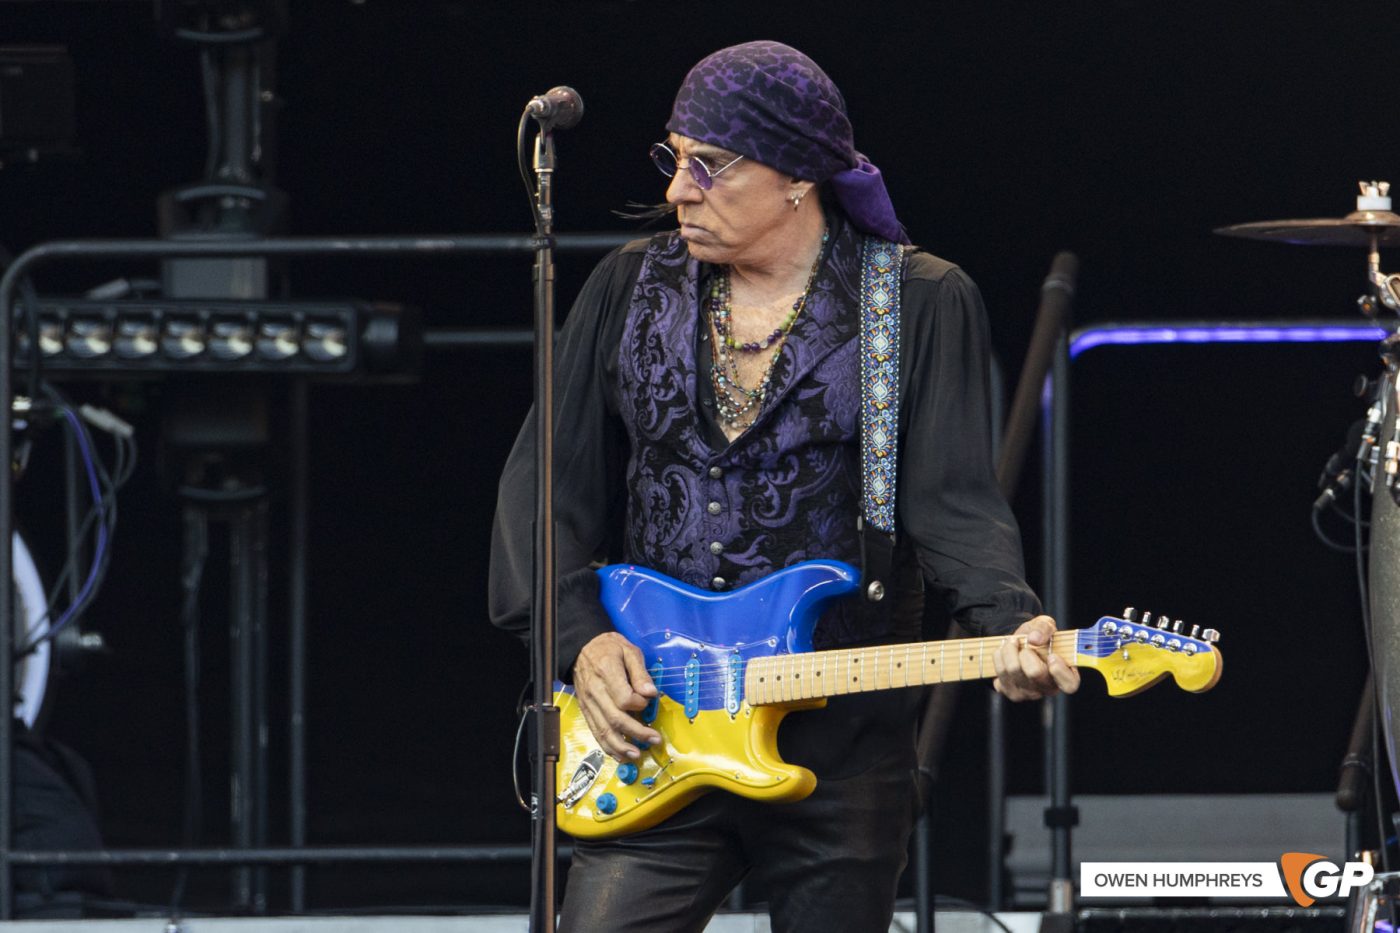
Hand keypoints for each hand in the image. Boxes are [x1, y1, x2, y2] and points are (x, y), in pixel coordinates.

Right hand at [572, 631, 661, 760]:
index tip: (647, 701)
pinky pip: (596, 732)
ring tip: (638, 755)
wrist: (582, 648)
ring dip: (622, 746)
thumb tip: (651, 693)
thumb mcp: (629, 650)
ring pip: (604, 731)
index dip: (639, 704)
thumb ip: (640, 673)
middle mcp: (595, 691)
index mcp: (607, 672)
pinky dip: (608, 746)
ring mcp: (589, 703)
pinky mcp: (586, 711)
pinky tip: (620, 755)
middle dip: (637, 733)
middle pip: (616, 719)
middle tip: (654, 739)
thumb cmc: (609, 648)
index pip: (624, 698)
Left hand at [992, 615, 1079, 700]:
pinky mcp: (1009, 691)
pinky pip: (999, 672)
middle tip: (1025, 643)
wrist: (1019, 643)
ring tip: (1012, 642)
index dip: (1060, 671)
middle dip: (1026, 651)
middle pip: (1035, 672)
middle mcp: (1047, 688)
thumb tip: (1034, 639)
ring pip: (1013, 670)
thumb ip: (1044, 628)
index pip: (1069, 684)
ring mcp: (1028, 693)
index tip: (1052, 655)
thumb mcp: (1046, 625)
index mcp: (1065, 675)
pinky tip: (1005, 653)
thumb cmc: (1039, 637)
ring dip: (1009, 649)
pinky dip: (999, 656)